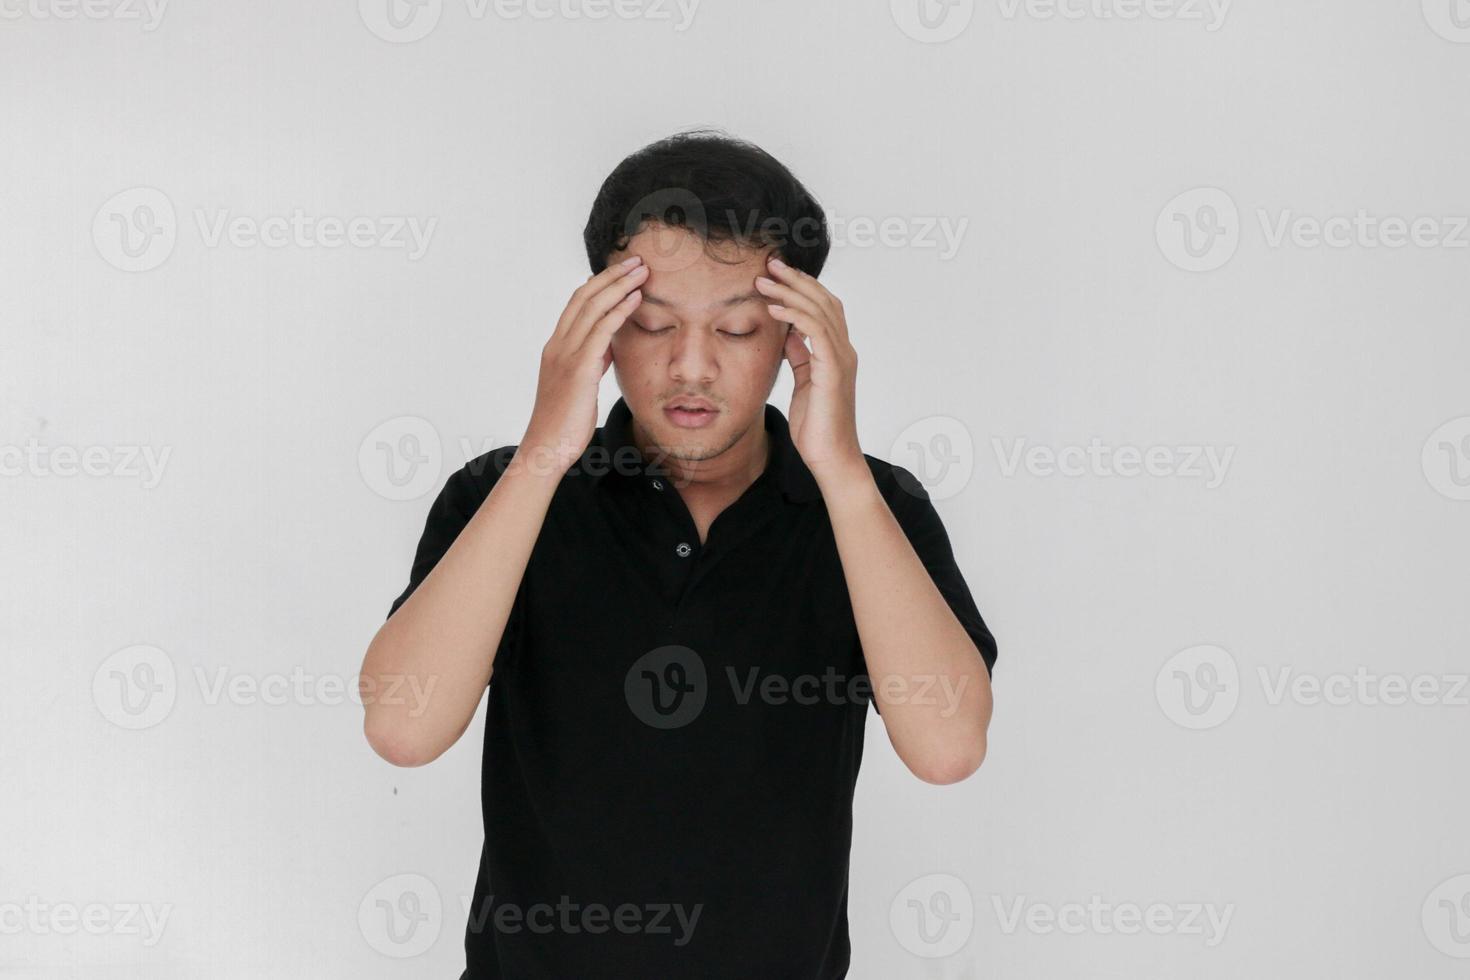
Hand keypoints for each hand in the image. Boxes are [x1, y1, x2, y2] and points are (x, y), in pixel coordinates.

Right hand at [519, 256, 646, 477]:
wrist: (547, 449)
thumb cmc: (564, 423)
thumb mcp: (579, 386)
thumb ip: (591, 362)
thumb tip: (607, 347)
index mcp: (556, 347)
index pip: (576, 304)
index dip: (599, 283)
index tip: (621, 271)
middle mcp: (558, 344)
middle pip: (584, 296)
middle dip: (612, 275)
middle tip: (636, 261)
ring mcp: (566, 355)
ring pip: (593, 307)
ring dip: (619, 285)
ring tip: (642, 271)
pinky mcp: (579, 369)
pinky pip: (601, 331)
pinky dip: (619, 310)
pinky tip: (636, 298)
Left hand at [755, 255, 863, 480]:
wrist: (830, 457)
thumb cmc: (815, 426)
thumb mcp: (803, 383)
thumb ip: (799, 356)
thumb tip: (787, 333)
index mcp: (836, 353)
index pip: (823, 307)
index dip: (802, 287)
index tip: (776, 275)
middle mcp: (843, 350)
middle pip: (824, 300)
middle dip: (796, 279)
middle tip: (770, 264)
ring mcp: (841, 358)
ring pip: (819, 309)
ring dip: (790, 292)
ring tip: (764, 281)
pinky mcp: (833, 370)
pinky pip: (814, 331)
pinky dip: (794, 315)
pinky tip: (773, 309)